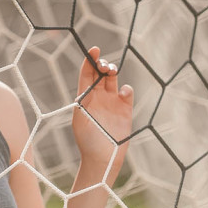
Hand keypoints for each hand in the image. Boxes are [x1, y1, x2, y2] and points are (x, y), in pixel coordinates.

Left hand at [72, 46, 133, 185]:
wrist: (103, 158)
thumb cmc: (87, 140)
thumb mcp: (80, 119)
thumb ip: (82, 102)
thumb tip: (84, 88)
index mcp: (85, 97)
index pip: (87, 74)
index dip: (90, 60)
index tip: (94, 50)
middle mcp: (98, 97)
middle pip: (101, 73)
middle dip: (102, 64)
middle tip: (104, 65)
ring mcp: (112, 102)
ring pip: (113, 80)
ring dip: (113, 71)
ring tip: (111, 71)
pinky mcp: (125, 109)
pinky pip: (127, 92)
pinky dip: (126, 89)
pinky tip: (122, 93)